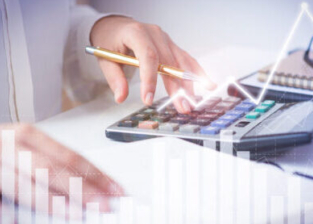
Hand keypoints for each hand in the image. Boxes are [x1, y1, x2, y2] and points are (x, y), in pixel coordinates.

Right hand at [0, 123, 122, 215]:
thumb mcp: (26, 146)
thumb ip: (52, 163)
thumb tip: (85, 186)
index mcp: (30, 136)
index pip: (71, 157)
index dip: (96, 174)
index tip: (115, 189)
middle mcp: (14, 148)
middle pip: (54, 171)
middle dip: (83, 190)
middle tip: (104, 205)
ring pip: (28, 187)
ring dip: (56, 203)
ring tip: (78, 214)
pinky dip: (9, 213)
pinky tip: (24, 221)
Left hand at [90, 16, 215, 112]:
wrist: (116, 26)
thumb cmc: (110, 40)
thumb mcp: (105, 58)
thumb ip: (114, 78)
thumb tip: (121, 97)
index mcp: (136, 33)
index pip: (148, 56)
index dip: (150, 79)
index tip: (148, 99)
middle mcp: (155, 34)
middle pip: (169, 62)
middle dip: (176, 87)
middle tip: (181, 107)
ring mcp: (165, 39)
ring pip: (181, 62)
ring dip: (188, 84)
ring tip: (192, 102)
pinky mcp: (171, 46)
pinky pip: (186, 59)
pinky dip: (196, 73)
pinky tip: (206, 84)